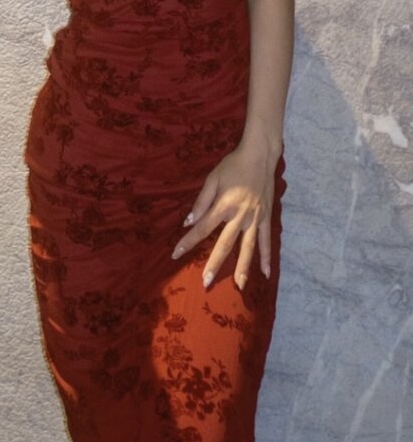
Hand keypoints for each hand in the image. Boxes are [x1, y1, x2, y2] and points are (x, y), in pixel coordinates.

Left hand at [171, 144, 278, 290]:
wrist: (260, 155)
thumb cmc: (233, 165)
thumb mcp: (212, 179)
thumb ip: (201, 202)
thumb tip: (188, 222)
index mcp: (224, 205)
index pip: (202, 228)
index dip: (188, 241)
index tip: (175, 254)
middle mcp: (240, 216)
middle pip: (225, 244)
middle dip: (215, 264)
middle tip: (206, 282)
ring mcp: (255, 218)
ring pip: (248, 248)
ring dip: (243, 268)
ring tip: (239, 286)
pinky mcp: (266, 218)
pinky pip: (265, 241)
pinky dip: (266, 257)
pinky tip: (265, 274)